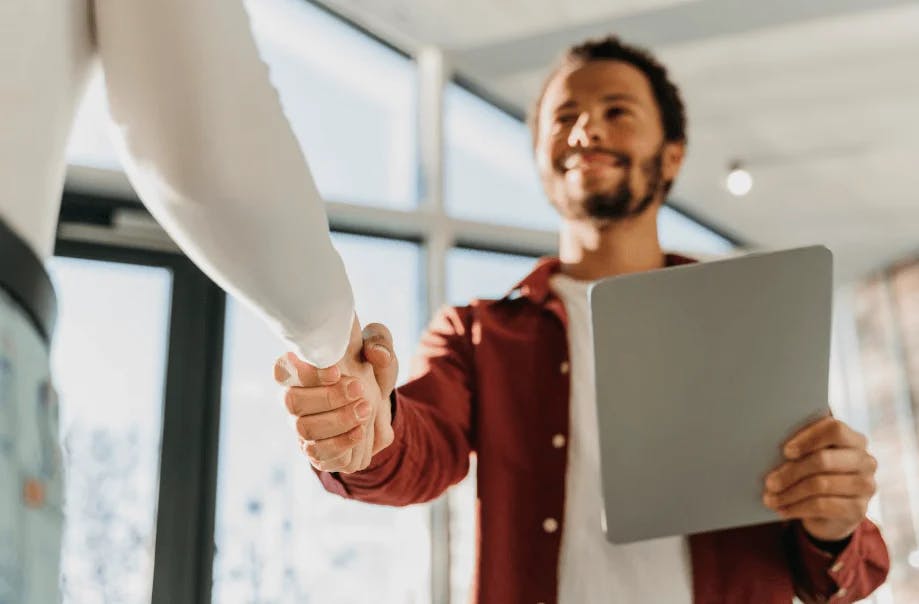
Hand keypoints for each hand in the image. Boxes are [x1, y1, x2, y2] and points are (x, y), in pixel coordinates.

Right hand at [273, 316, 398, 472]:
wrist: (381, 409)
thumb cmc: (371, 373)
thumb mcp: (380, 351)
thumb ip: (380, 342)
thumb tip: (377, 354)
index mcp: (303, 370)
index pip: (283, 370)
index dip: (304, 372)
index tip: (336, 371)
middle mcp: (296, 399)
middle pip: (291, 401)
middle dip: (328, 397)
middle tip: (360, 389)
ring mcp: (303, 427)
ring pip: (304, 429)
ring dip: (338, 420)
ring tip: (366, 409)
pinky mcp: (316, 451)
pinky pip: (318, 454)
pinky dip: (341, 444)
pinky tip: (360, 432)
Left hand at [763, 416, 877, 541]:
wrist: (831, 514)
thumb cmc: (814, 475)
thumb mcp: (809, 458)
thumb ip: (800, 447)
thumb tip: (769, 443)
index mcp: (853, 439)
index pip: (834, 429)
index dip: (808, 438)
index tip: (785, 451)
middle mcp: (865, 460)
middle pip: (824, 460)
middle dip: (791, 472)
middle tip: (769, 482)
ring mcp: (865, 485)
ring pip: (820, 485)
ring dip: (789, 493)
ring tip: (770, 498)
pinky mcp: (859, 509)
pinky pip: (823, 506)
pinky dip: (797, 507)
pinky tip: (783, 509)